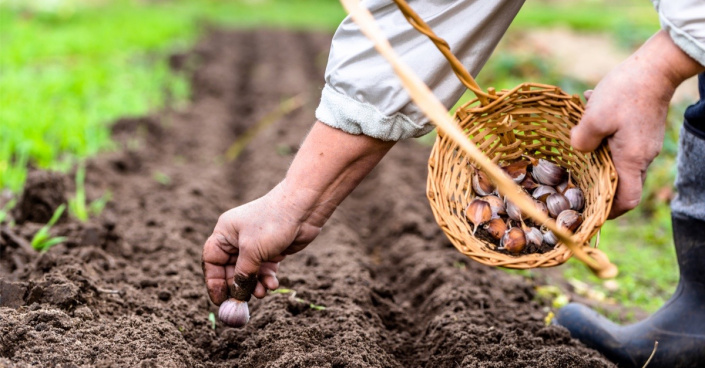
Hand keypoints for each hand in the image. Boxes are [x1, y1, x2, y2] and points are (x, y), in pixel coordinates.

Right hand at [202, 121, 393, 304]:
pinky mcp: (271, 250)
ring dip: (254, 285)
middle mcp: (237, 239)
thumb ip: (243, 275)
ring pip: (249, 272)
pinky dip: (267, 279)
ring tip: (263, 292)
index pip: (212, 260)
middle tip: (243, 303)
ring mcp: (255, 245)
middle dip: (238, 286)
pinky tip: (273, 285)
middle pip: (230, 269)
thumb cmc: (272, 223)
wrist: (304, 208)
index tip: (219, 300)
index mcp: (225, 233)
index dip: (214, 281)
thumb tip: (237, 295)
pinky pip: (264, 270)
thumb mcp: (252, 252)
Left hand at [570, 31, 703, 218]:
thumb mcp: (594, 117)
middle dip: (597, 183)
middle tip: (574, 179)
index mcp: (631, 160)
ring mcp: (644, 143)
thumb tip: (577, 150)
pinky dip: (604, 134)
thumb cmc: (626, 92)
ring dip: (597, 152)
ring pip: (617, 159)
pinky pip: (620, 141)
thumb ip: (581, 140)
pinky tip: (590, 112)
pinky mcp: (643, 130)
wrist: (656, 66)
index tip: (590, 210)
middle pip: (620, 183)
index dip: (609, 211)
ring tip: (579, 134)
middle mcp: (643, 156)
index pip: (627, 200)